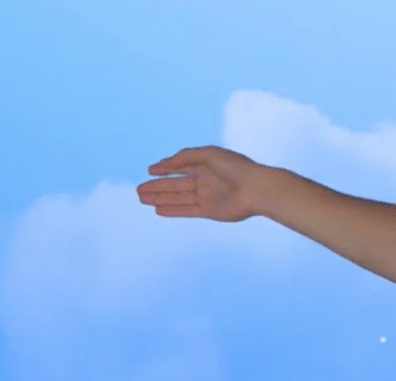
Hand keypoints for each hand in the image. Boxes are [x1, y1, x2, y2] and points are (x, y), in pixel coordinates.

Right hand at [137, 146, 266, 221]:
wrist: (257, 188)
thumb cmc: (235, 167)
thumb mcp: (207, 154)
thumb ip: (184, 157)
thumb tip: (162, 164)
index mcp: (204, 165)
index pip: (180, 168)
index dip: (164, 169)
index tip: (149, 170)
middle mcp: (204, 182)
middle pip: (175, 185)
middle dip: (157, 187)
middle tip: (138, 190)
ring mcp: (207, 197)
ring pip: (178, 198)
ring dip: (160, 198)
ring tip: (141, 198)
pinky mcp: (211, 211)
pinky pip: (187, 210)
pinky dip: (173, 210)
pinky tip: (158, 209)